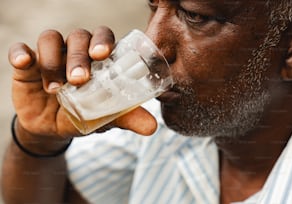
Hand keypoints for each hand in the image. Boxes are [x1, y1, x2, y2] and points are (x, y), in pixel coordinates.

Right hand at [9, 26, 156, 142]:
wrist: (52, 129)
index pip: (103, 38)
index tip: (102, 55)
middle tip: (79, 80)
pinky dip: (21, 54)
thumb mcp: (103, 117)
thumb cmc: (83, 115)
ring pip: (51, 39)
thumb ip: (127, 117)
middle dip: (78, 56)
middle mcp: (74, 51)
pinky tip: (24, 63)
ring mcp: (51, 55)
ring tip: (55, 90)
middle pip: (78, 37)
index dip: (103, 41)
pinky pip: (20, 50)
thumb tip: (153, 127)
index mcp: (96, 59)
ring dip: (52, 60)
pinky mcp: (28, 64)